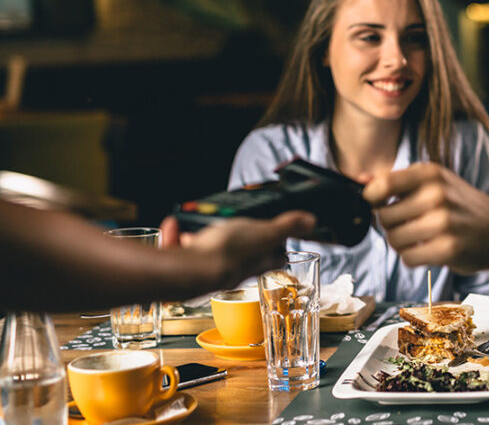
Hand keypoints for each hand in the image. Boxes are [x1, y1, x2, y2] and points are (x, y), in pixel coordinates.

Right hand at [184, 211, 315, 289]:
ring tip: (198, 230)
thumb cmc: (227, 255)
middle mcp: (231, 269)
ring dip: (201, 240)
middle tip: (233, 229)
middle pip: (239, 256)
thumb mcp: (263, 233)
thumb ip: (285, 227)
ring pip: (205, 253)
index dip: (278, 247)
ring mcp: (205, 269)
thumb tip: (310, 221)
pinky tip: (173, 226)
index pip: (273, 257)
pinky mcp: (180, 268)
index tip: (280, 240)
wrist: (187, 273)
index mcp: (256, 261)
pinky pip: (177, 250)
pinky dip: (174, 237)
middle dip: (236, 242)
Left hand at [364, 163, 488, 271]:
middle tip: (407, 226)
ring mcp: (443, 222)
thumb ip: (399, 181)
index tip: (382, 205)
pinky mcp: (447, 249)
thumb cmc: (462, 206)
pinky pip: (407, 258)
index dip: (373, 199)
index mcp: (430, 173)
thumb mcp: (436, 181)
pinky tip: (428, 251)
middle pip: (383, 216)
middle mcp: (436, 194)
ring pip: (393, 239)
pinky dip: (413, 258)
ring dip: (401, 244)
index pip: (380, 185)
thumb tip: (360, 179)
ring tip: (419, 239)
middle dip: (390, 226)